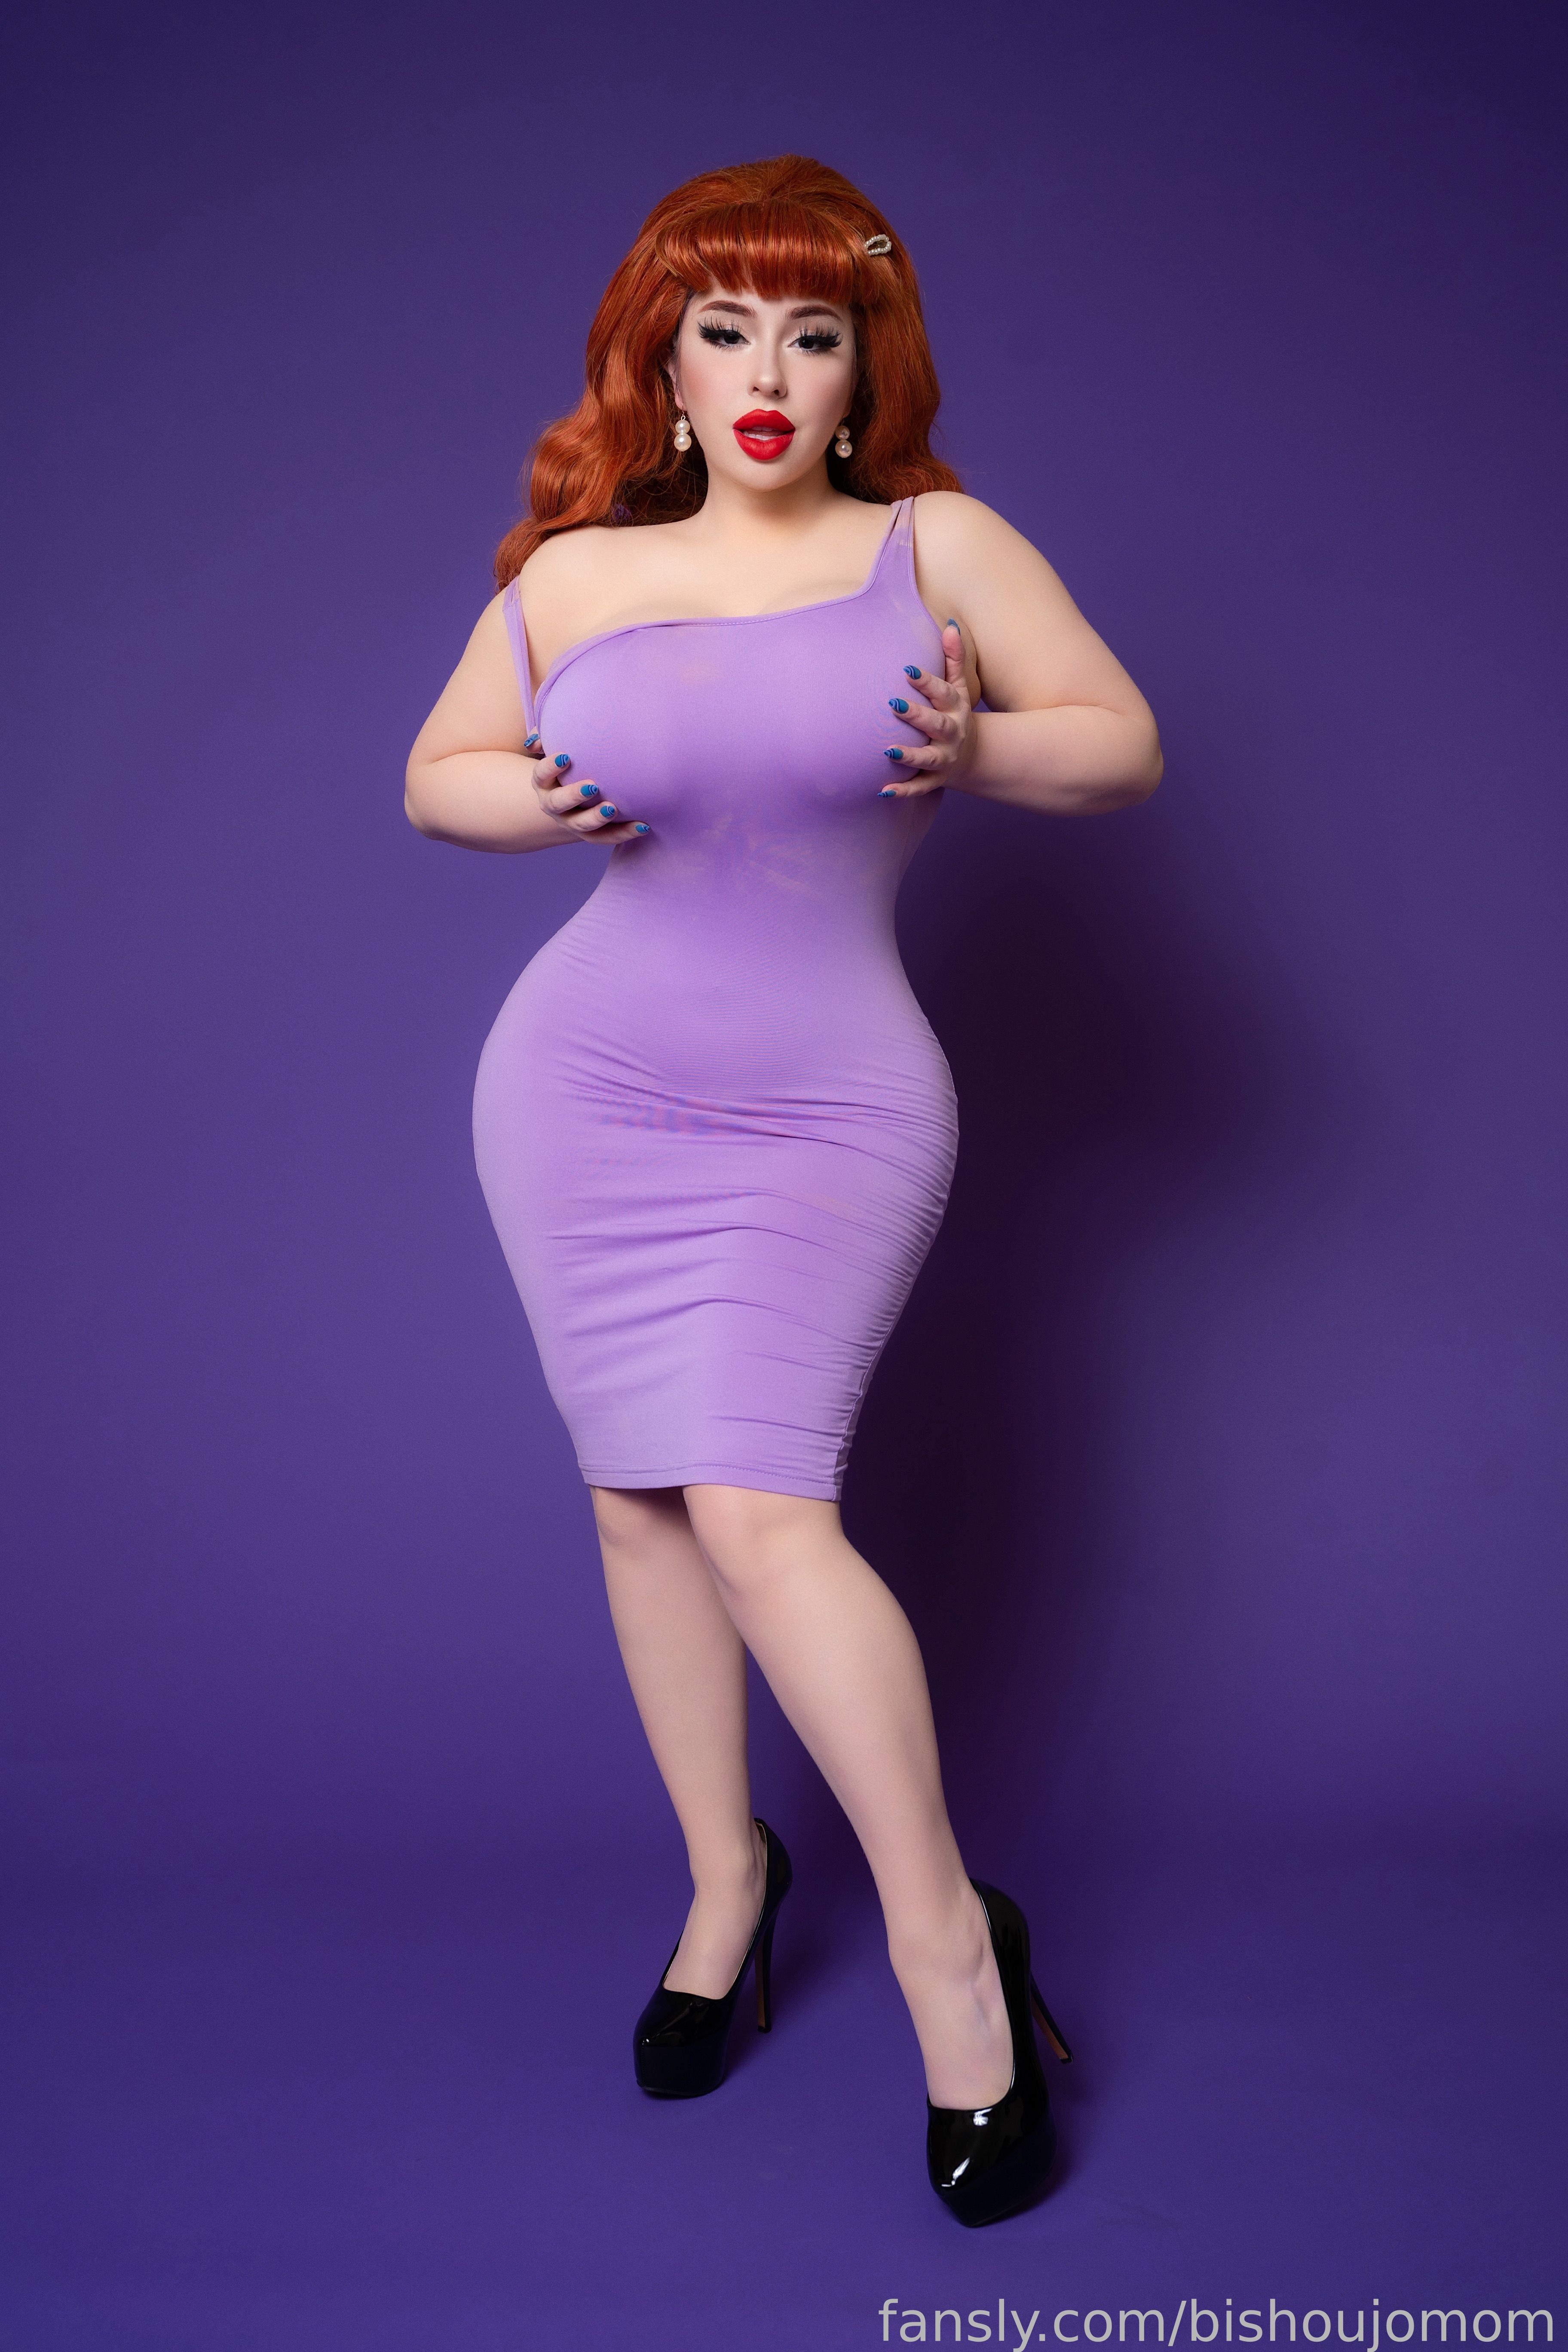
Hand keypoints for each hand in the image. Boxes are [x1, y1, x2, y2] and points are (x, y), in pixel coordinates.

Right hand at [525, 734, 649, 842]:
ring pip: (580, 825)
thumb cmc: (570, 761)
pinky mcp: (590, 833)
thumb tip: (535, 741)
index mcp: (543, 782)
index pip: (541, 774)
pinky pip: (605, 837)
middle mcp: (552, 804)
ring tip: (613, 808)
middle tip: (592, 786)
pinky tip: (643, 826)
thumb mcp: (557, 746)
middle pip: (557, 803)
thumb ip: (546, 737)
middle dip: (573, 795)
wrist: (577, 793)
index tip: (566, 757)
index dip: (550, 767)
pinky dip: (623, 833)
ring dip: (596, 817)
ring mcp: (570, 821)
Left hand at [879, 621, 974, 798]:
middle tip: (893, 704)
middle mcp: (951, 734)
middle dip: (917, 716)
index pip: (942, 693)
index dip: (927, 682)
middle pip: (936, 724)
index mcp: (955, 708)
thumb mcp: (959, 687)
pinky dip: (903, 791)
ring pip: (928, 759)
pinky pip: (919, 787)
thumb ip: (953, 658)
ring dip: (910, 756)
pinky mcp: (935, 780)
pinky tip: (883, 791)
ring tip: (888, 751)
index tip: (907, 670)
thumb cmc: (955, 713)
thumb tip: (950, 625)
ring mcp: (944, 759)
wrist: (971, 755)